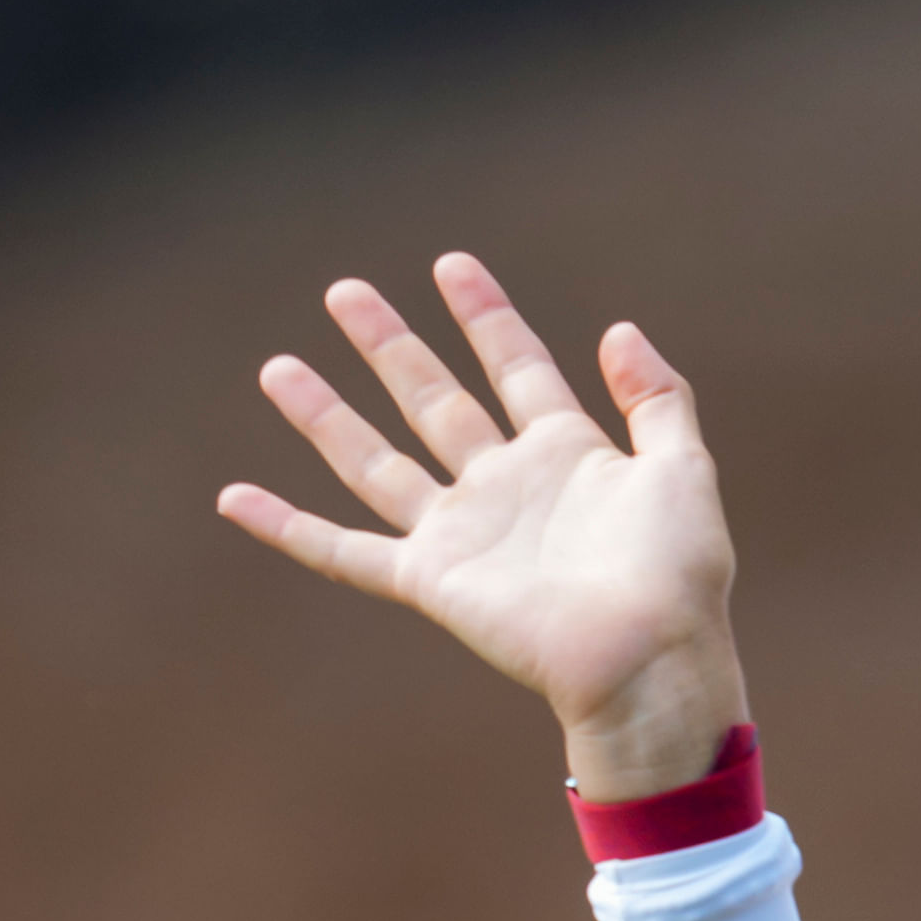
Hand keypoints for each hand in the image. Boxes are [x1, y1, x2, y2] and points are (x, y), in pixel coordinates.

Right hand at [215, 255, 748, 798]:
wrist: (651, 656)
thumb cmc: (678, 574)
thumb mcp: (683, 468)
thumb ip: (657, 398)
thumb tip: (618, 329)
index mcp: (566, 455)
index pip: (515, 367)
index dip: (484, 316)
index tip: (450, 263)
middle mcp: (504, 487)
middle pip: (433, 400)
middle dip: (389, 345)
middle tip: (343, 290)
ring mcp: (462, 533)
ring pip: (376, 462)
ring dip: (326, 415)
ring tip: (277, 366)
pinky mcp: (431, 581)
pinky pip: (344, 552)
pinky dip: (287, 526)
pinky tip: (236, 497)